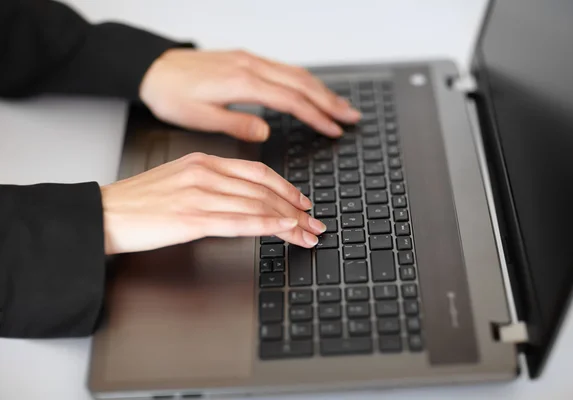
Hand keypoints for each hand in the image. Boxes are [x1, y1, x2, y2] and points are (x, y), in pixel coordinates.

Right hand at [100, 153, 326, 254]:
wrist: (104, 213)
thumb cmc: (138, 201)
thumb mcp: (178, 179)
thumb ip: (210, 183)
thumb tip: (240, 197)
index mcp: (204, 162)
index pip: (258, 172)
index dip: (286, 188)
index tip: (303, 201)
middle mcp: (206, 174)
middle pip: (264, 190)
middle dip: (296, 208)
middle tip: (315, 222)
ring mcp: (200, 195)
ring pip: (257, 206)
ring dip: (289, 222)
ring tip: (308, 234)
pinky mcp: (192, 219)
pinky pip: (239, 221)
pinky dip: (267, 225)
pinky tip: (285, 229)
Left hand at [139, 49, 360, 141]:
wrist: (153, 68)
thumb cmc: (171, 94)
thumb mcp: (199, 117)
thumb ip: (236, 123)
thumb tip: (266, 130)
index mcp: (242, 83)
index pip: (291, 100)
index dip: (316, 116)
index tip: (334, 129)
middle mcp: (250, 67)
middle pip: (301, 83)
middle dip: (330, 101)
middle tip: (352, 117)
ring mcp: (250, 60)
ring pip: (296, 73)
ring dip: (322, 90)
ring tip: (341, 105)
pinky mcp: (246, 59)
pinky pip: (283, 68)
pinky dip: (304, 81)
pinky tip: (311, 90)